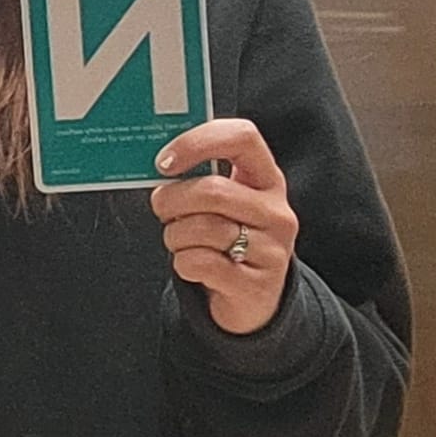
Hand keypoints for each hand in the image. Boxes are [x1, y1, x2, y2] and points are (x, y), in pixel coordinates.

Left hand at [151, 118, 297, 335]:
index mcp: (267, 179)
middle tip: (161, 208)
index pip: (242, 137)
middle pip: (212, 190)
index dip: (197, 142)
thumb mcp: (223, 203)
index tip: (164, 161)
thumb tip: (158, 162)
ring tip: (179, 239)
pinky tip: (192, 266)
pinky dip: (182, 263)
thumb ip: (199, 177)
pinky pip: (201, 263)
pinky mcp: (258, 286)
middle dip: (171, 199)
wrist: (250, 300)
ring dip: (174, 234)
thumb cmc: (225, 239)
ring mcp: (273, 251)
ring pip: (203, 228)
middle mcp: (277, 212)